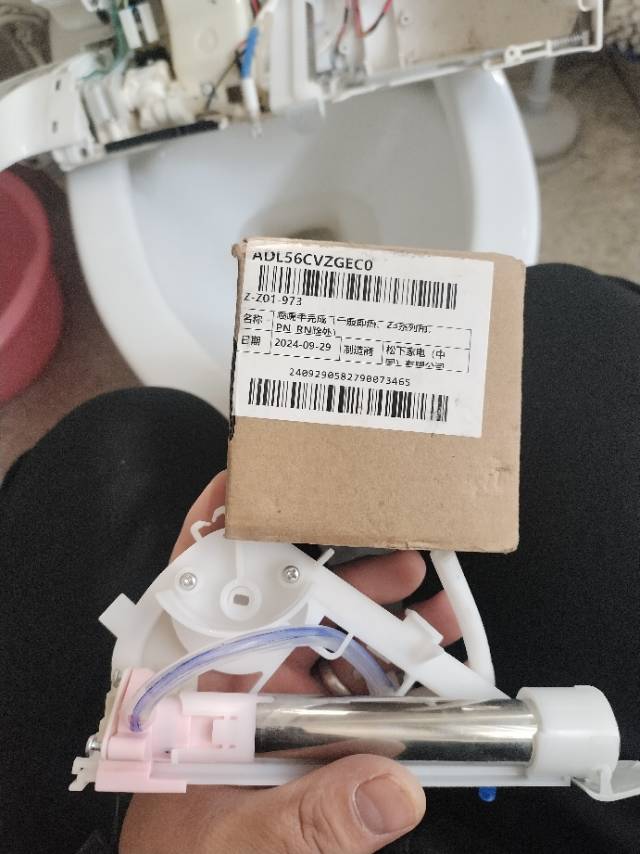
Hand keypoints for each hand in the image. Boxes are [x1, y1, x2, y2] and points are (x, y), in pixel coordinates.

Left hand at [120, 471, 461, 852]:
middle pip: (282, 614)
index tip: (249, 485)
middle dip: (340, 576)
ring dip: (379, 626)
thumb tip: (394, 785)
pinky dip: (392, 682)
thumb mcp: (249, 852)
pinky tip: (429, 672)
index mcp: (195, 707)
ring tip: (429, 607)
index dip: (218, 534)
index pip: (200, 600)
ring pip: (326, 651)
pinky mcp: (305, 750)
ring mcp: (272, 724)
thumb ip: (315, 822)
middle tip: (394, 554)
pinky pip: (352, 700)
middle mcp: (232, 702)